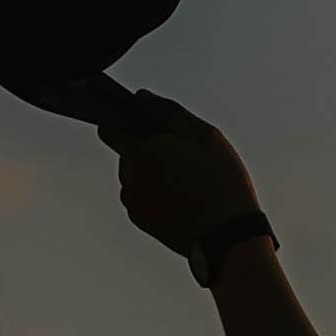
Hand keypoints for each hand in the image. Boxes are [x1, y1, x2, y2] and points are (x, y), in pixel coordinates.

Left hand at [91, 89, 268, 276]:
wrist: (226, 237)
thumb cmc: (222, 183)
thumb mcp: (205, 137)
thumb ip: (169, 112)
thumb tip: (142, 97)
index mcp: (142, 152)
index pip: (109, 128)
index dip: (126, 122)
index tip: (146, 125)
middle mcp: (129, 177)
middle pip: (127, 152)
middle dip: (148, 149)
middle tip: (186, 158)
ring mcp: (133, 201)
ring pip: (135, 175)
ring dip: (153, 172)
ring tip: (189, 181)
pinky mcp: (140, 220)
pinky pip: (142, 196)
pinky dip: (156, 193)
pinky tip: (184, 197)